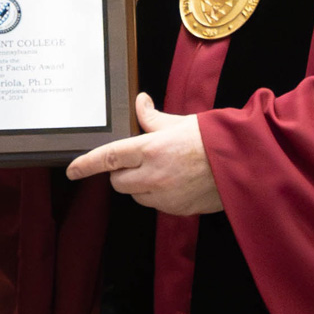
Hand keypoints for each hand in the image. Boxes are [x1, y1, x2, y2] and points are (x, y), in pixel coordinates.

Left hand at [64, 93, 221, 214]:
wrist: (243, 164)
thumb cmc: (212, 140)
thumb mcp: (179, 122)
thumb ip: (152, 117)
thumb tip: (139, 103)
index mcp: (150, 149)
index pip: (109, 158)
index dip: (86, 164)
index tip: (71, 170)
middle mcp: (153, 175)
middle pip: (118, 182)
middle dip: (121, 174)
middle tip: (137, 162)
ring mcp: (164, 196)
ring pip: (136, 195)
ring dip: (140, 186)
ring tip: (163, 171)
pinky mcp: (176, 210)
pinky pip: (155, 205)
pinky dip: (158, 196)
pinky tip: (176, 183)